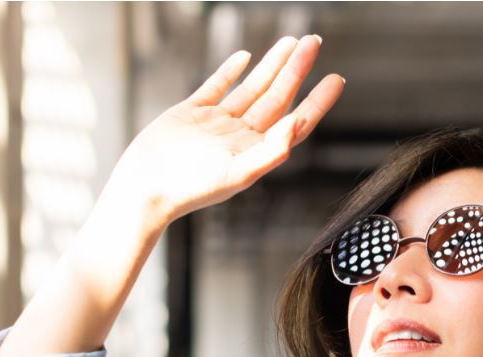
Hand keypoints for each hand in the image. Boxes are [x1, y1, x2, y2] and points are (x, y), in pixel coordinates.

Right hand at [112, 34, 344, 226]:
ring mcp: (217, 123)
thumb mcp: (238, 173)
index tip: (336, 79)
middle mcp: (241, 137)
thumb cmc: (192, 189)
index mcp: (256, 152)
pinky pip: (217, 87)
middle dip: (297, 70)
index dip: (317, 101)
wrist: (146, 187)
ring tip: (291, 42)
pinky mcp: (191, 112)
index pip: (296, 122)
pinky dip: (231, 71)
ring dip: (272, 66)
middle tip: (314, 42)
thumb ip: (272, 150)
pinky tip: (246, 57)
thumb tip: (298, 124)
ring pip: (252, 88)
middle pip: (277, 97)